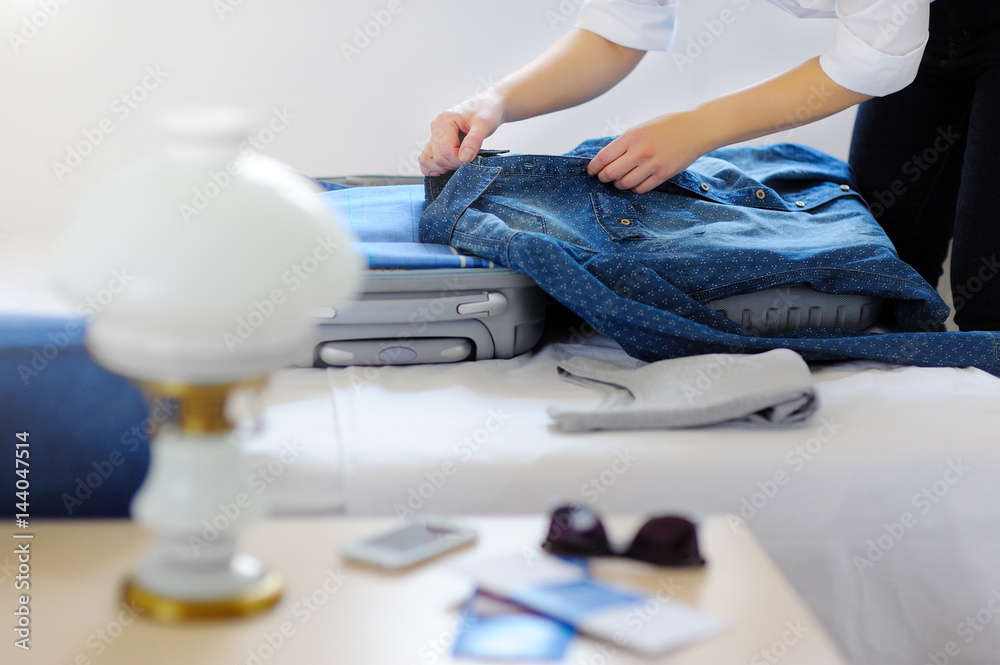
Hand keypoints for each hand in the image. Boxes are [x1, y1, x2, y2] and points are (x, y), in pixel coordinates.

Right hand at [419, 91, 504, 176]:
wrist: (487, 105)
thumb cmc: (486, 112)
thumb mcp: (485, 124)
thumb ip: (474, 140)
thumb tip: (464, 158)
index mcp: (445, 121)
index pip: (447, 150)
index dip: (459, 160)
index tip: (472, 160)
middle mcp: (436, 127)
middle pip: (438, 157)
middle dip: (454, 165)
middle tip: (469, 161)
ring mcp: (434, 135)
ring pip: (427, 159)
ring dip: (443, 168)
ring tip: (458, 164)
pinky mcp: (435, 142)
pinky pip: (425, 158)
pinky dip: (432, 168)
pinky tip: (445, 170)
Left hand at [587, 112, 710, 193]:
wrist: (697, 129)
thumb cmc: (668, 126)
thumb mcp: (642, 127)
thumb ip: (625, 142)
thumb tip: (605, 159)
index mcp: (632, 136)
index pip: (603, 157)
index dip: (593, 167)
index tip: (591, 171)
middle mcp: (641, 151)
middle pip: (610, 174)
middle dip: (603, 178)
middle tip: (604, 177)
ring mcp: (653, 164)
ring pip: (624, 184)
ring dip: (618, 184)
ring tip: (620, 179)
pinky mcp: (663, 174)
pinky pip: (640, 189)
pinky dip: (634, 188)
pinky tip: (635, 181)